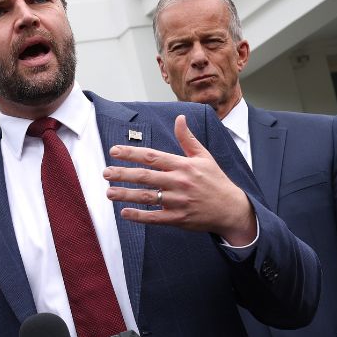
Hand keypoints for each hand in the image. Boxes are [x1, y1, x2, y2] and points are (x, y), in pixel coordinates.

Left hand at [105, 115, 255, 243]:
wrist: (231, 208)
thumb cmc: (215, 181)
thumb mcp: (204, 156)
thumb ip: (187, 139)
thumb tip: (180, 118)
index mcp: (183, 165)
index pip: (152, 156)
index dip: (131, 153)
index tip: (114, 151)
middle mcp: (179, 182)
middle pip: (145, 176)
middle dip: (123, 174)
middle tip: (105, 173)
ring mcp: (178, 201)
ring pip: (147, 197)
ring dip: (126, 194)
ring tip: (109, 192)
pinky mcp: (178, 218)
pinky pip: (155, 218)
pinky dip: (139, 216)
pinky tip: (124, 213)